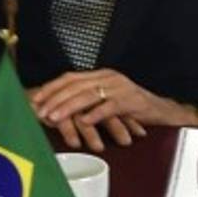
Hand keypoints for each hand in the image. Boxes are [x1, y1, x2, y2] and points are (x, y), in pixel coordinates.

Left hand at [26, 85, 146, 151]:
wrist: (162, 109)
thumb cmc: (131, 107)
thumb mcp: (105, 99)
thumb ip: (86, 100)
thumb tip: (59, 107)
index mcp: (99, 75)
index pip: (69, 77)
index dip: (51, 88)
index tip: (35, 99)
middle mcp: (107, 77)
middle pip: (75, 85)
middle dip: (55, 99)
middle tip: (40, 111)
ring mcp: (119, 88)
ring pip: (88, 95)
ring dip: (69, 107)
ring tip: (55, 117)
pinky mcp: (131, 101)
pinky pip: (110, 107)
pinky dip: (95, 114)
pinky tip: (84, 121)